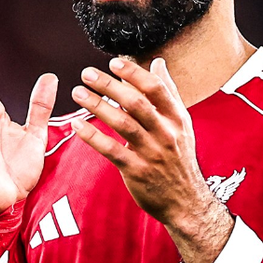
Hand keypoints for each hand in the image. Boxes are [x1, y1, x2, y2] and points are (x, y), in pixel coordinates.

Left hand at [70, 57, 232, 262]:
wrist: (185, 201)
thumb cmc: (179, 157)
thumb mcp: (181, 123)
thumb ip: (168, 91)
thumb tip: (159, 62)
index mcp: (176, 118)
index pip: (155, 89)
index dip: (134, 74)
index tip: (114, 62)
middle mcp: (165, 133)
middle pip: (136, 103)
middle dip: (110, 85)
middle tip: (86, 73)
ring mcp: (151, 153)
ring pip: (123, 124)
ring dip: (98, 106)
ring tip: (78, 93)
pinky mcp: (137, 171)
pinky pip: (112, 151)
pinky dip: (93, 137)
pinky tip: (77, 125)